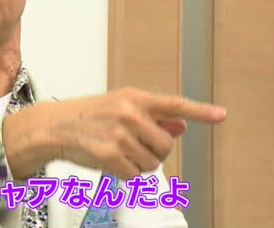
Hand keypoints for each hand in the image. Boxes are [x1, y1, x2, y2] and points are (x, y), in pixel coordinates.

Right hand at [2, 86, 225, 179]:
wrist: (53, 126)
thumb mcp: (119, 107)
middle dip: (154, 150)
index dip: (199, 111)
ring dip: (139, 163)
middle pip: (166, 144)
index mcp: (133, 98)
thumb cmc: (86, 116)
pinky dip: (125, 173)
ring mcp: (120, 134)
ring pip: (152, 162)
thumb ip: (153, 116)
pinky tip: (110, 161)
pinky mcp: (111, 154)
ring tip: (118, 151)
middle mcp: (129, 113)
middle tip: (132, 145)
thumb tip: (181, 125)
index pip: (173, 104)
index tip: (220, 115)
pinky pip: (134, 175)